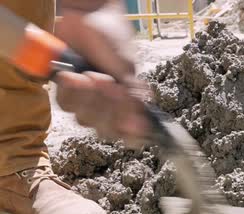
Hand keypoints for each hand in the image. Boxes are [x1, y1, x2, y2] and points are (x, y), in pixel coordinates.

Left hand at [54, 0, 148, 146]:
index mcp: (128, 102)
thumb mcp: (127, 69)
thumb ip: (132, 97)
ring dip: (87, 97)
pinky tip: (74, 75)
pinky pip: (66, 104)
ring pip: (84, 119)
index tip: (129, 126)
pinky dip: (71, 91)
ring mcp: (87, 99)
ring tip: (90, 74)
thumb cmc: (113, 38)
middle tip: (108, 83)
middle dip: (105, 106)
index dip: (128, 132)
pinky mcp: (67, 90)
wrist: (87, 16)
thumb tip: (143, 124)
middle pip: (105, 129)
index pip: (129, 131)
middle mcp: (108, 105)